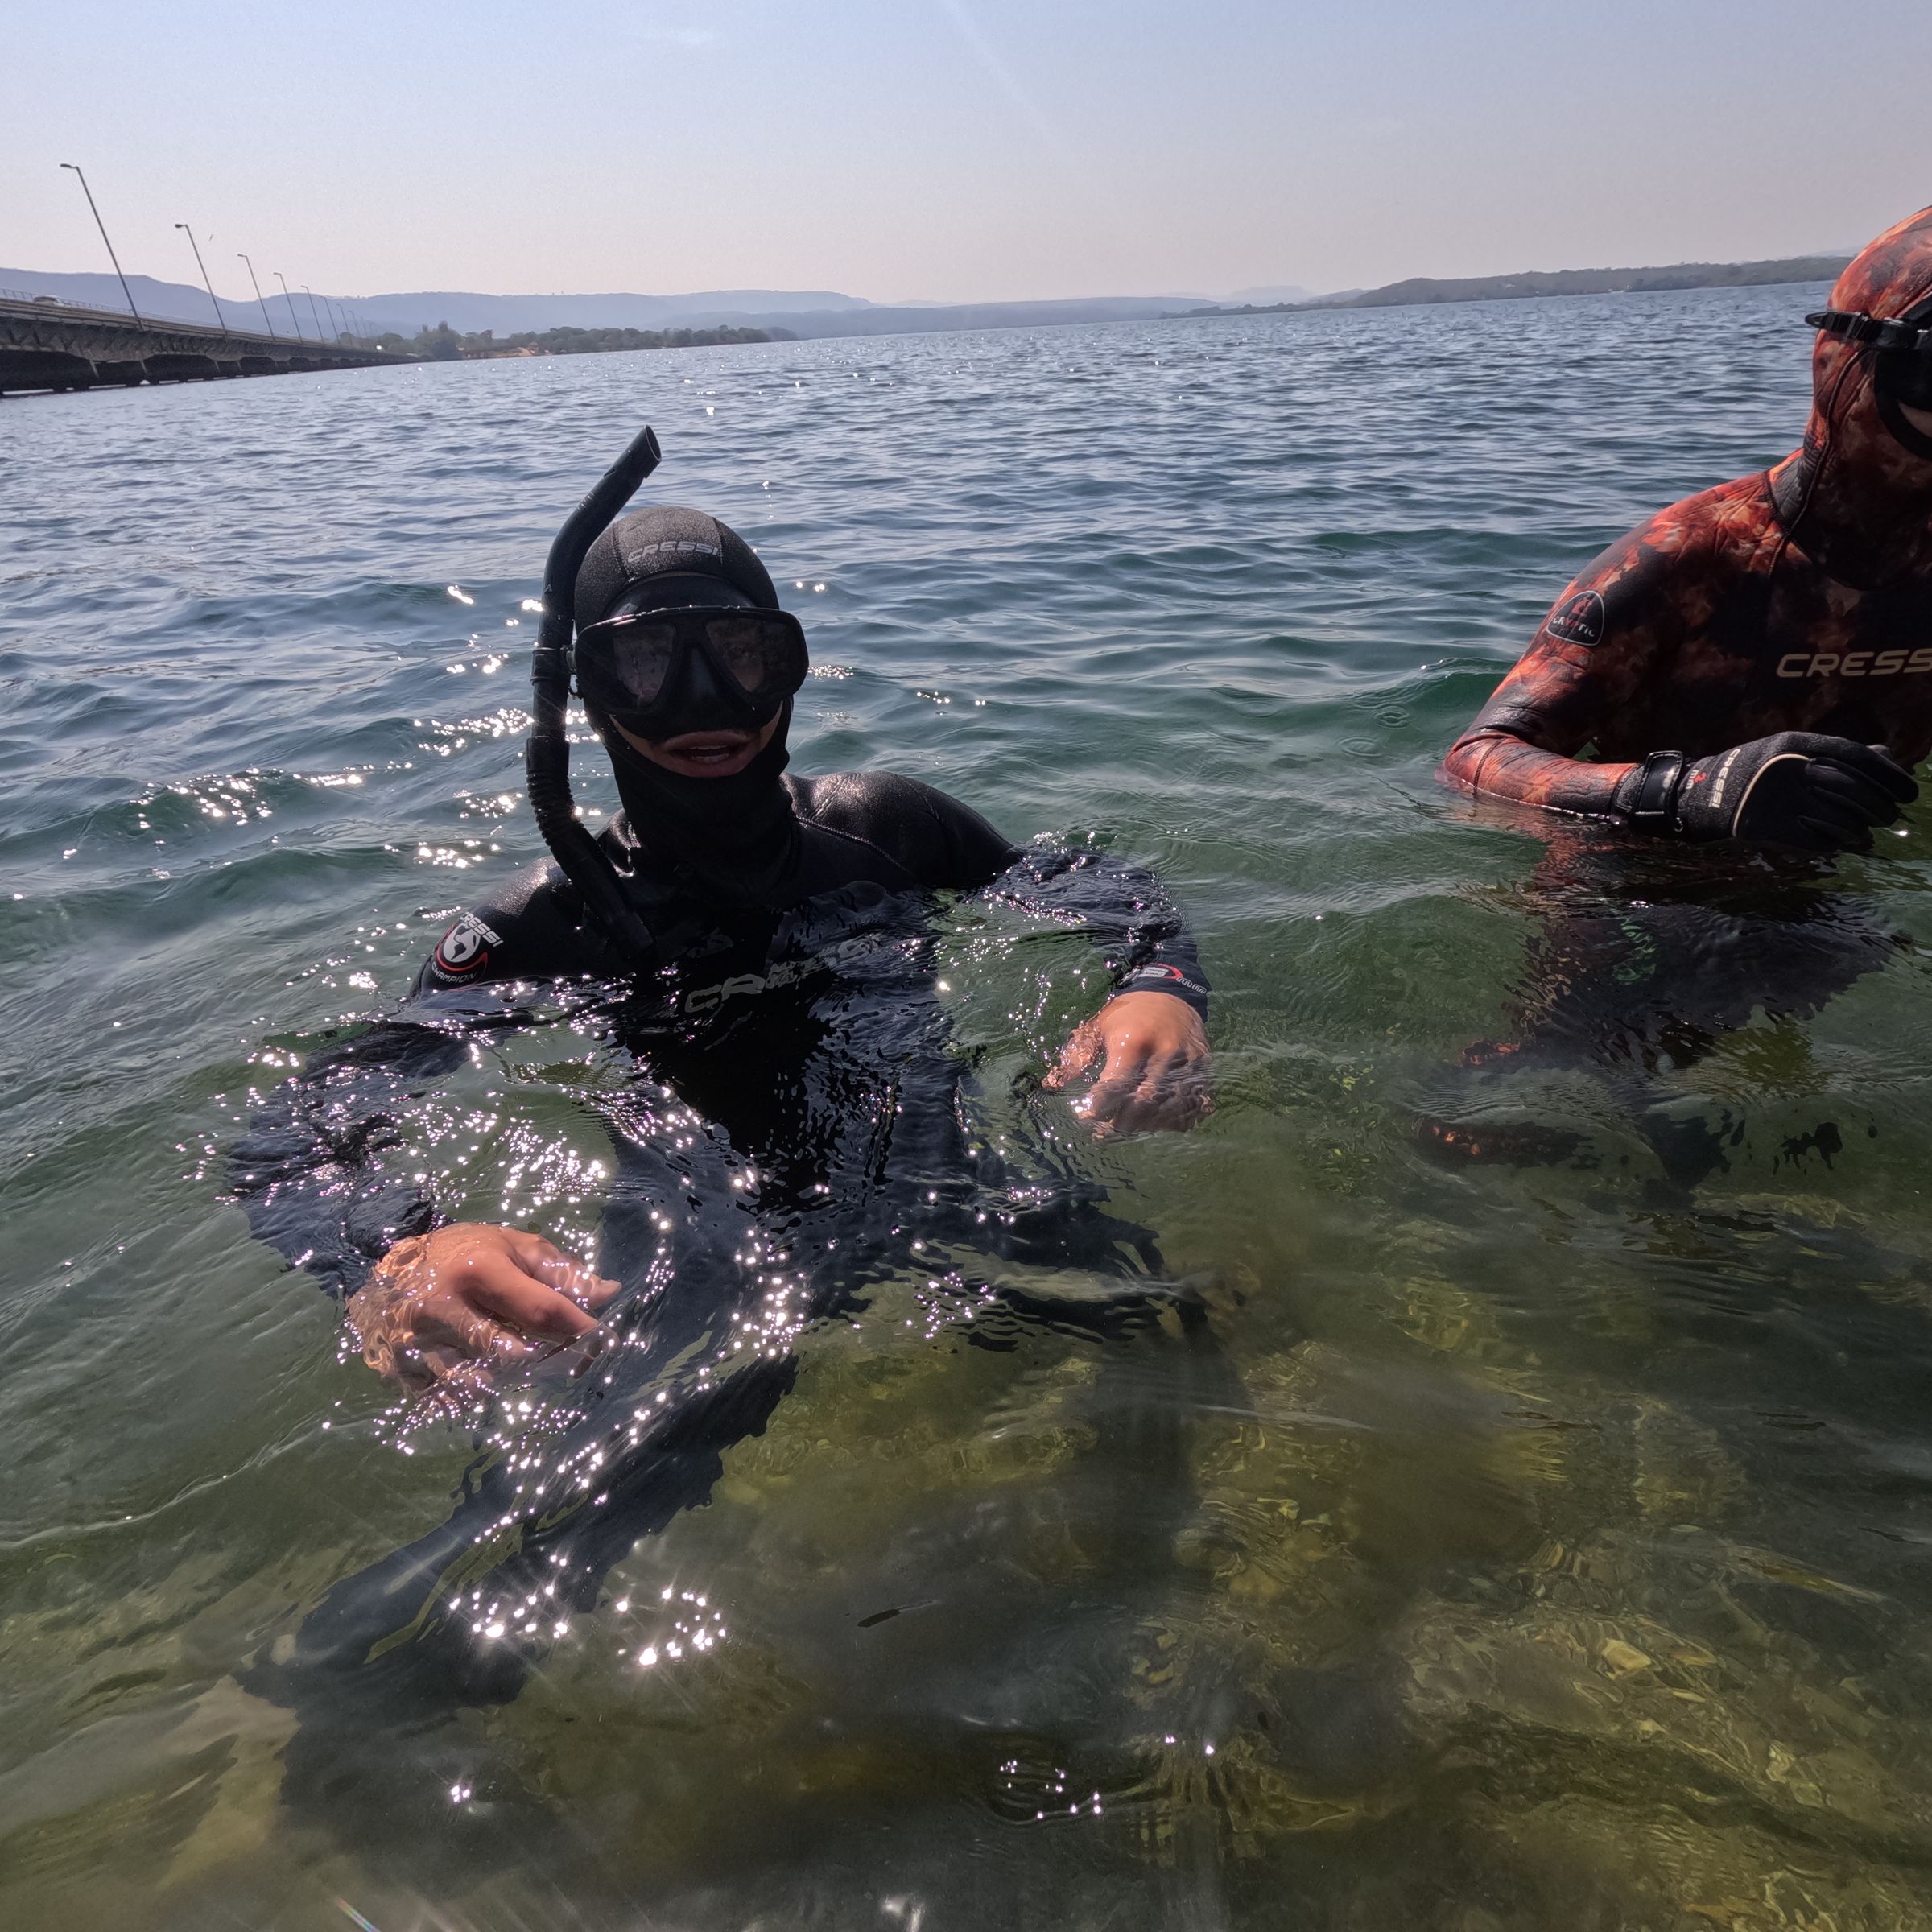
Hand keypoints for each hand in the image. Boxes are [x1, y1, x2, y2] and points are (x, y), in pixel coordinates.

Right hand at [347, 1222, 619, 1392]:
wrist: (388, 1267)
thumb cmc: (463, 1252)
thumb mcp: (513, 1247)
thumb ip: (560, 1271)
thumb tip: (609, 1293)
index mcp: (478, 1271)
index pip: (540, 1309)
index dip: (577, 1327)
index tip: (602, 1339)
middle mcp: (444, 1308)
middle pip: (510, 1353)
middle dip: (544, 1361)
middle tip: (564, 1361)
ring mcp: (417, 1343)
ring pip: (476, 1383)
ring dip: (505, 1381)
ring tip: (519, 1369)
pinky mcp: (401, 1369)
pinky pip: (444, 1398)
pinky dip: (468, 1395)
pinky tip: (480, 1382)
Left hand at [1044, 991, 1212, 1136]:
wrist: (1171, 992)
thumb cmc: (1127, 1013)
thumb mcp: (1097, 1027)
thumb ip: (1076, 1056)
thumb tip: (1052, 1084)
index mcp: (1133, 1041)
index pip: (1116, 1087)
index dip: (1099, 1108)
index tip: (1088, 1115)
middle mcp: (1164, 1053)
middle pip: (1144, 1103)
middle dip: (1122, 1123)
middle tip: (1106, 1130)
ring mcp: (1188, 1061)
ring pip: (1170, 1108)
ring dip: (1148, 1125)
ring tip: (1130, 1127)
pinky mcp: (1204, 1067)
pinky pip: (1194, 1103)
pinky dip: (1177, 1118)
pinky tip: (1160, 1120)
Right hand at [1646, 734, 1916, 852]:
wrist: (1697, 795)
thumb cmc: (1753, 773)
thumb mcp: (1790, 751)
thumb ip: (1836, 754)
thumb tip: (1888, 758)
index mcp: (1796, 742)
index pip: (1854, 755)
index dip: (1887, 774)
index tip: (1909, 791)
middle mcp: (1788, 768)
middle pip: (1850, 789)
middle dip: (1878, 806)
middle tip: (1891, 816)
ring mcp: (1777, 799)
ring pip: (1838, 818)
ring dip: (1861, 830)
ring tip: (1868, 835)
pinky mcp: (1767, 827)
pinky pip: (1816, 840)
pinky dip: (1836, 845)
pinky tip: (1846, 845)